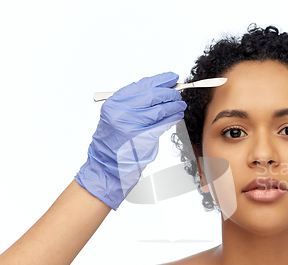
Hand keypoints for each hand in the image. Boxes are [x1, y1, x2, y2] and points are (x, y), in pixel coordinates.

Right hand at [75, 72, 186, 209]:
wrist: (107, 163)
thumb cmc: (114, 140)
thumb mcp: (118, 115)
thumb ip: (135, 102)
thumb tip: (159, 90)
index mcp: (115, 102)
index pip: (142, 85)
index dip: (160, 80)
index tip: (172, 78)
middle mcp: (122, 111)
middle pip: (153, 95)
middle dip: (169, 92)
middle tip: (178, 93)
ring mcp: (132, 124)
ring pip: (160, 109)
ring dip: (174, 105)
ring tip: (181, 104)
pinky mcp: (143, 138)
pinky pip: (163, 124)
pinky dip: (173, 118)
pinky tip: (178, 115)